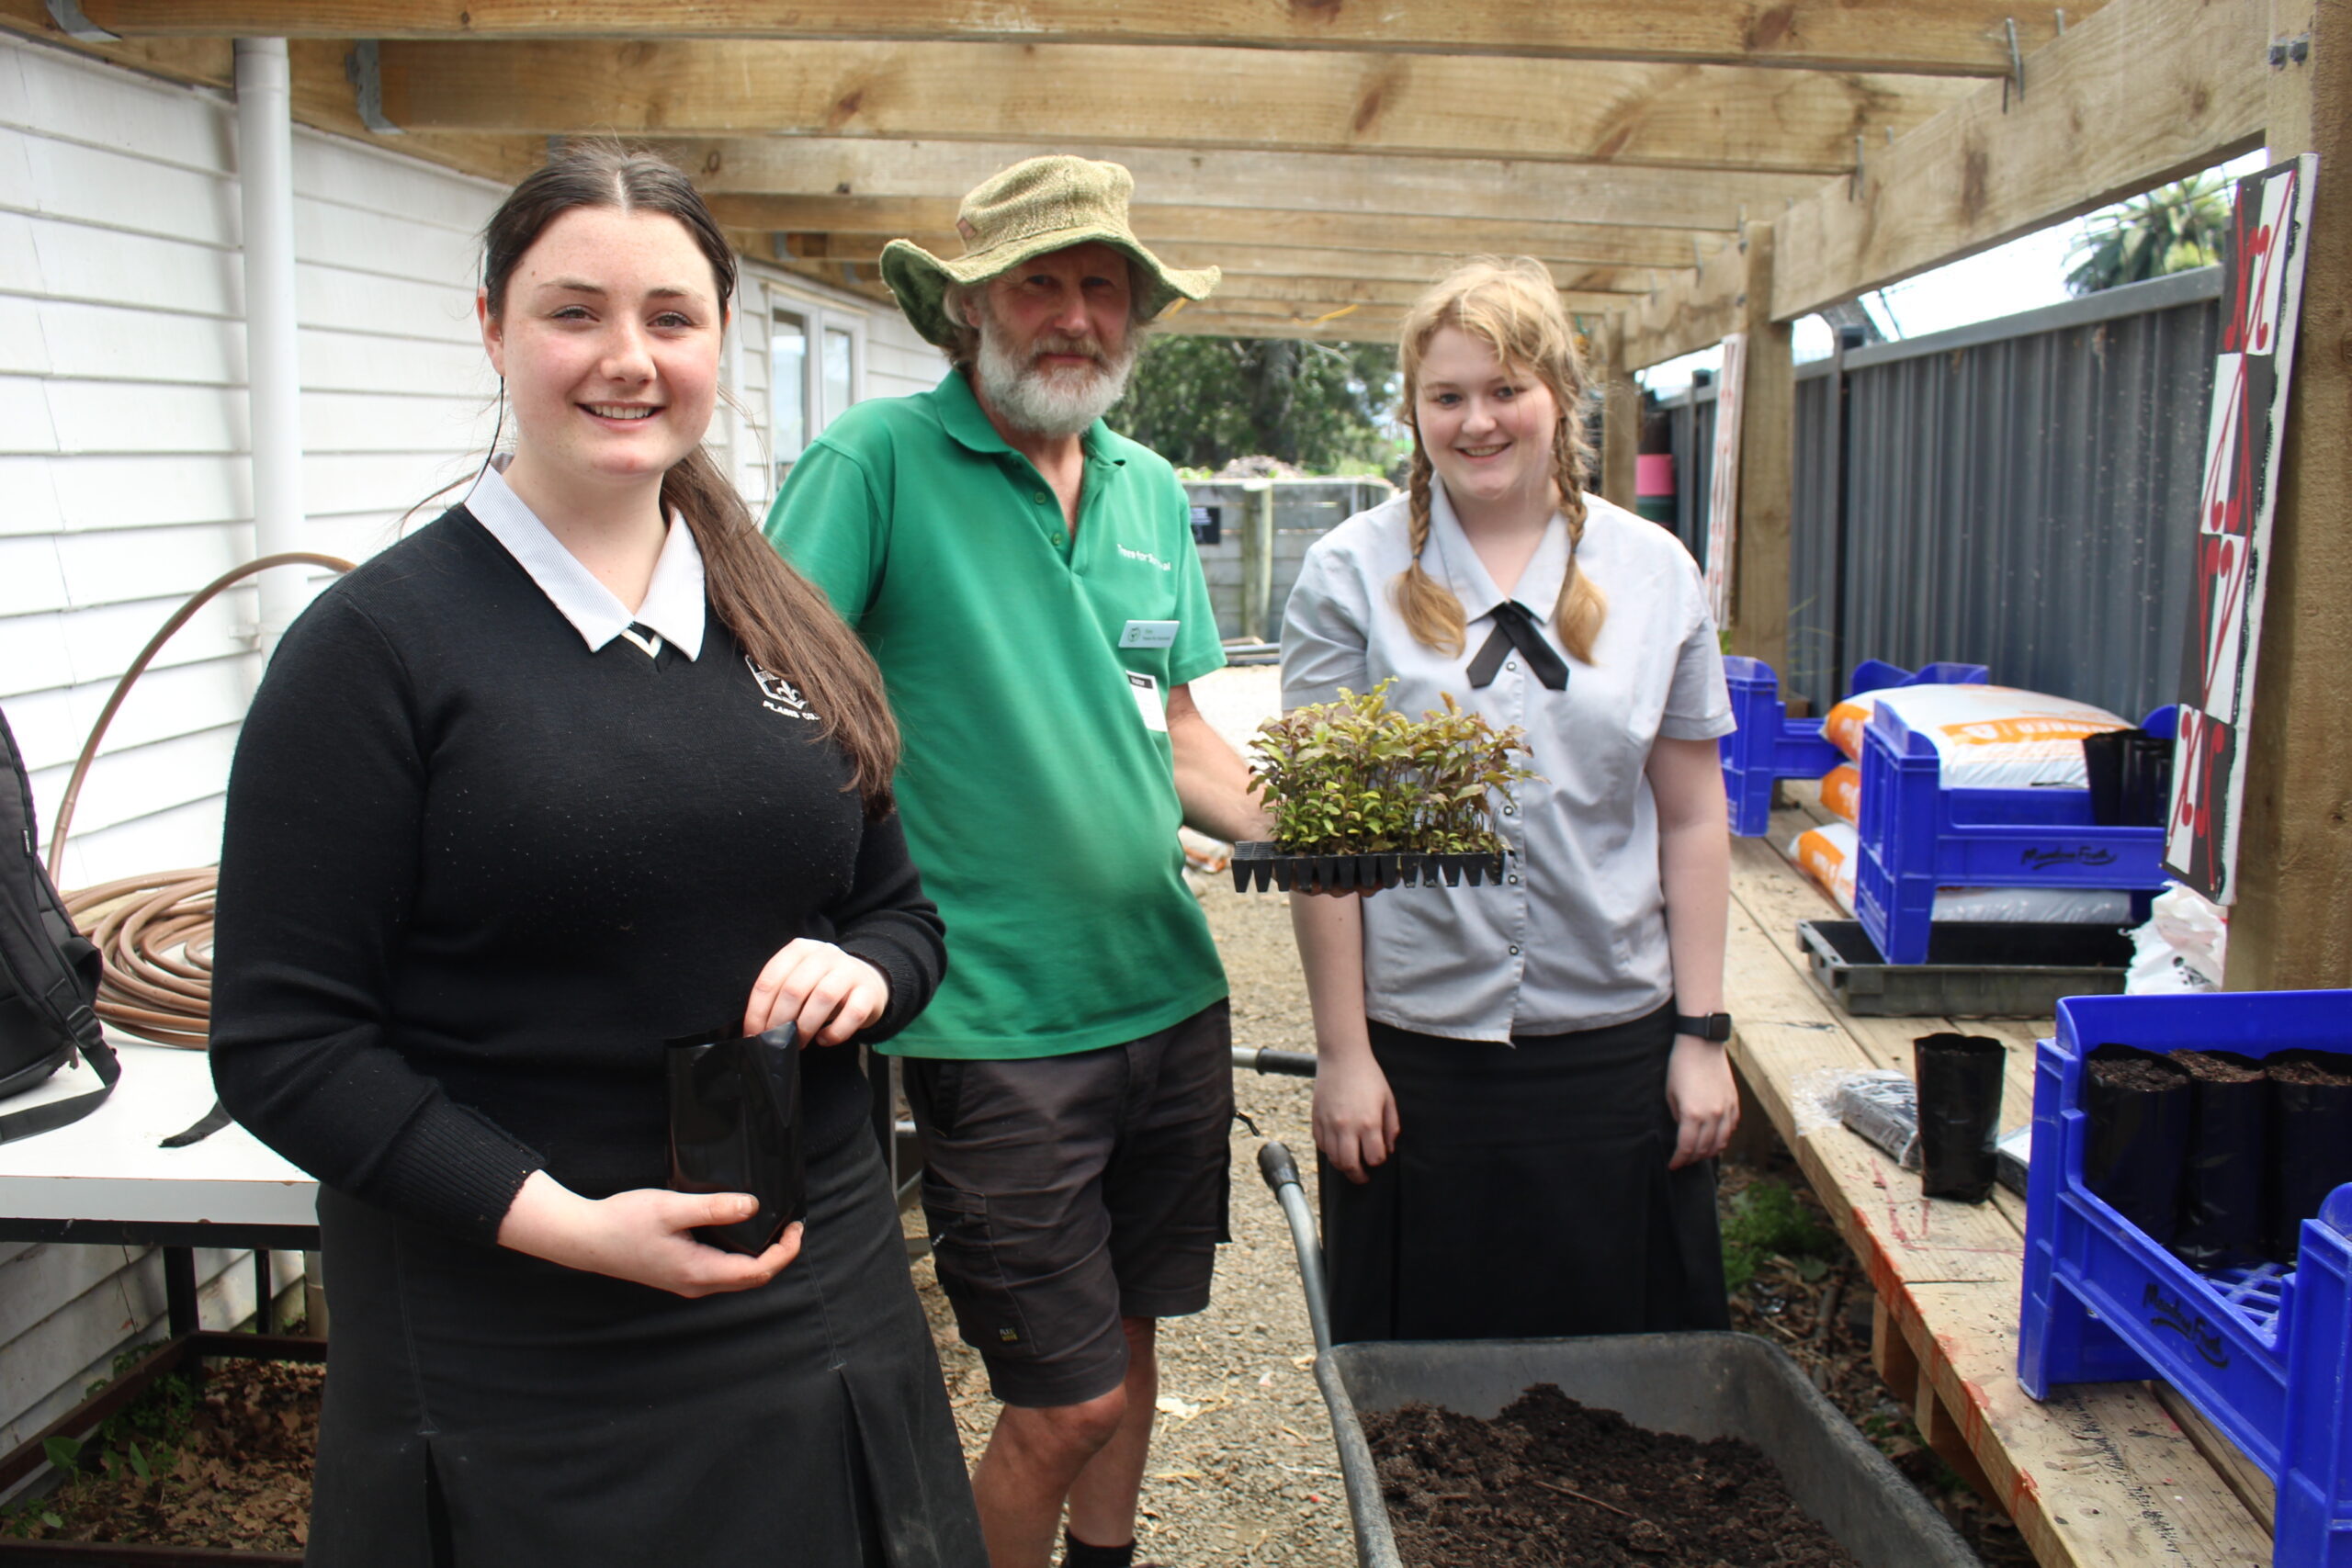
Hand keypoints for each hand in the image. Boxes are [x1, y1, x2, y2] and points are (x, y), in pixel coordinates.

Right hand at [497, 1171, 800, 1296]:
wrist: (585, 1239)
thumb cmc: (623, 1222)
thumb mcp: (671, 1208)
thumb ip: (714, 1207)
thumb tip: (753, 1206)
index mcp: (699, 1272)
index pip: (757, 1272)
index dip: (784, 1252)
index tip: (796, 1227)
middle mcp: (696, 1284)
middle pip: (751, 1279)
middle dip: (778, 1255)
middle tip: (791, 1226)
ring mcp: (686, 1282)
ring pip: (736, 1278)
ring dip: (760, 1257)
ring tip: (773, 1228)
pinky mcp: (678, 1274)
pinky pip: (721, 1272)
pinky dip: (740, 1256)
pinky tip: (740, 1233)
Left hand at [743, 939, 888, 1045]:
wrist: (869, 982)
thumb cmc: (824, 986)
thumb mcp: (800, 979)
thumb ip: (780, 994)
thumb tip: (756, 1028)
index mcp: (800, 949)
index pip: (770, 978)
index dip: (758, 1010)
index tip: (754, 1033)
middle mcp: (825, 955)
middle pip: (794, 989)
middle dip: (780, 1021)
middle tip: (776, 1041)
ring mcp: (850, 971)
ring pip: (823, 998)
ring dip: (805, 1026)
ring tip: (799, 1042)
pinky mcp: (869, 992)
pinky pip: (852, 1014)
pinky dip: (835, 1032)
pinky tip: (824, 1039)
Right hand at [1313, 1051, 1399, 1183]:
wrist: (1342, 1056)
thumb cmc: (1369, 1076)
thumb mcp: (1388, 1099)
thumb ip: (1391, 1127)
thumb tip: (1389, 1148)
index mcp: (1369, 1123)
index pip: (1373, 1158)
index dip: (1378, 1161)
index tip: (1379, 1157)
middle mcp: (1347, 1127)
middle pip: (1350, 1165)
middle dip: (1358, 1175)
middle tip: (1363, 1176)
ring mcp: (1329, 1124)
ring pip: (1333, 1158)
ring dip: (1343, 1165)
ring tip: (1350, 1163)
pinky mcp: (1316, 1119)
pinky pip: (1321, 1145)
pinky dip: (1329, 1151)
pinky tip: (1338, 1146)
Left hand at [1665, 1035, 1738, 1169]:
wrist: (1701, 1045)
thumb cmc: (1680, 1067)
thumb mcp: (1670, 1094)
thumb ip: (1677, 1117)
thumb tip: (1683, 1131)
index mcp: (1692, 1115)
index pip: (1686, 1147)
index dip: (1679, 1160)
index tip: (1673, 1165)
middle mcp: (1712, 1115)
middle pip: (1704, 1149)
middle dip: (1692, 1159)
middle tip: (1684, 1161)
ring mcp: (1726, 1109)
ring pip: (1721, 1142)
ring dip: (1709, 1152)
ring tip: (1699, 1154)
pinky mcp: (1734, 1102)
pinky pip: (1731, 1128)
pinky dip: (1723, 1138)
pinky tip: (1715, 1139)